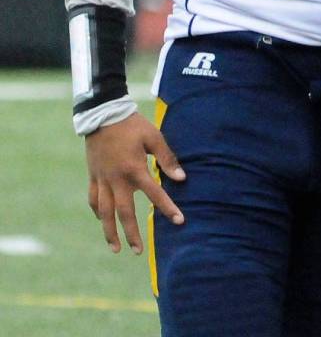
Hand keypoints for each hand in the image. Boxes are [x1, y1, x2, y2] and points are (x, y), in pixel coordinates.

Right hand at [85, 112, 185, 254]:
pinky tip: (102, 221)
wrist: (102, 114)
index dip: (168, 208)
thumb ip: (167, 158)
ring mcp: (102, 179)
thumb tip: (182, 178)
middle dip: (131, 234)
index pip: (154, 194)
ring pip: (104, 213)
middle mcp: (117, 179)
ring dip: (109, 232)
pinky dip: (98, 212)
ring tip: (116, 249)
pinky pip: (94, 200)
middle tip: (138, 251)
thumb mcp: (153, 137)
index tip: (179, 221)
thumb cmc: (132, 125)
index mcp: (134, 169)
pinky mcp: (93, 176)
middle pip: (124, 213)